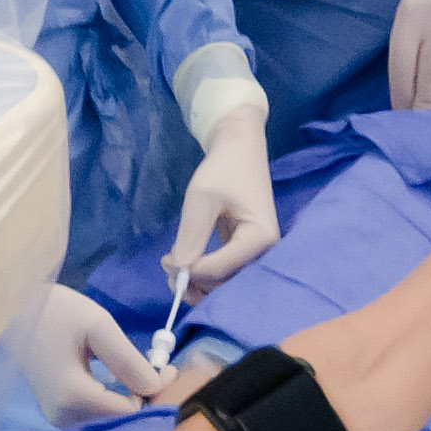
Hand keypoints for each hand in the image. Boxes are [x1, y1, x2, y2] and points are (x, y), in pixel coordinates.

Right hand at [23, 283, 166, 423]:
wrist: (14, 314)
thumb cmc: (54, 313)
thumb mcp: (98, 326)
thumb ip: (129, 360)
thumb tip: (157, 387)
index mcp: (73, 396)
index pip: (131, 411)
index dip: (154, 391)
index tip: (168, 366)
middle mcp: (64, 417)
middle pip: (122, 419)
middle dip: (145, 395)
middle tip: (160, 365)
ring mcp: (59, 419)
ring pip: (112, 418)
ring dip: (131, 397)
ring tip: (140, 368)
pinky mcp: (59, 415)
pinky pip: (98, 414)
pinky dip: (115, 398)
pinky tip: (119, 378)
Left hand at [168, 117, 277, 291]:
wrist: (239, 149)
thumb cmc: (223, 168)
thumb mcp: (202, 197)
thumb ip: (191, 235)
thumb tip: (179, 270)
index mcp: (261, 237)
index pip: (220, 269)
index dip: (190, 271)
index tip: (165, 259)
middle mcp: (265, 251)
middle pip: (224, 281)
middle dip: (194, 279)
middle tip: (166, 262)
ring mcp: (257, 252)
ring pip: (224, 281)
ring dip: (197, 280)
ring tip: (173, 265)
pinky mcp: (246, 249)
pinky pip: (224, 271)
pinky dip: (204, 272)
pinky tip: (186, 263)